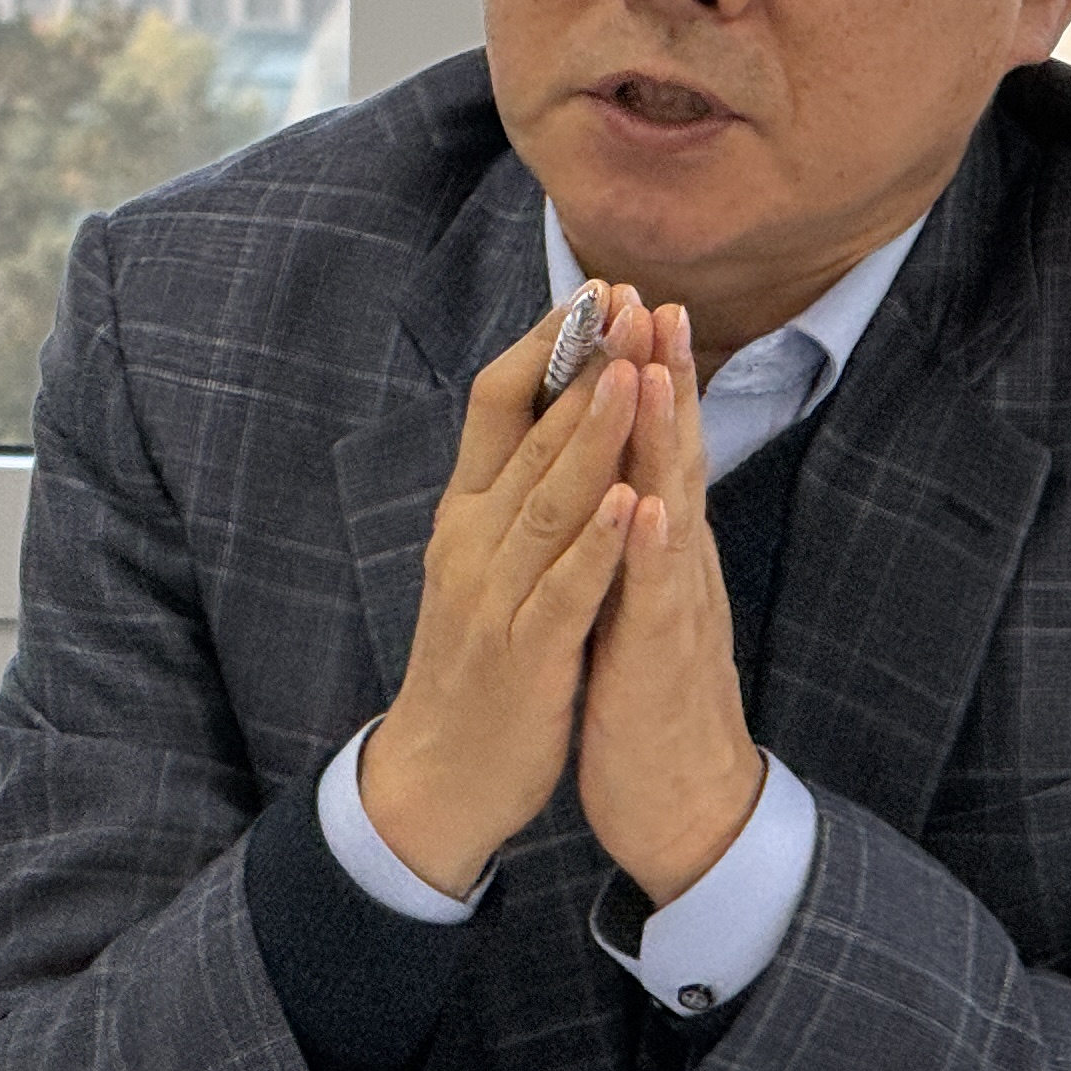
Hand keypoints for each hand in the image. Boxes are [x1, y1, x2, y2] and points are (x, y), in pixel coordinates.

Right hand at [358, 291, 649, 896]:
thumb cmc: (476, 662)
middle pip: (528, 436)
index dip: (545, 345)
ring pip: (548, 502)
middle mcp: (472, 543)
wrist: (436, 779)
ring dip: (593, 435)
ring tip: (634, 372)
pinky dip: (597, 544)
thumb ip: (513, 489)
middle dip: (583, 366)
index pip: (494, 403)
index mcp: (466, 514)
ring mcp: (494, 599)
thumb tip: (554, 405)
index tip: (598, 292)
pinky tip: (629, 501)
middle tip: (629, 300)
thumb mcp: (483, 561)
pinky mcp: (524, 655)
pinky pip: (564, 590)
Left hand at [576, 304, 764, 907]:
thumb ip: (636, 535)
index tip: (635, 300)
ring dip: (665, 440)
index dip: (646, 372)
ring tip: (658, 368)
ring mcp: (676, 609)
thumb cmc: (649, 698)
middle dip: (664, 375)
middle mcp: (678, 564)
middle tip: (657, 296)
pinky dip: (656, 551)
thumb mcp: (637, 597)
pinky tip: (651, 507)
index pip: (654, 443)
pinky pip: (660, 601)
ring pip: (674, 509)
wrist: (682, 804)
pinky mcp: (662, 663)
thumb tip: (622, 472)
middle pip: (673, 454)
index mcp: (662, 547)